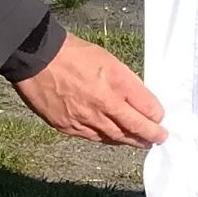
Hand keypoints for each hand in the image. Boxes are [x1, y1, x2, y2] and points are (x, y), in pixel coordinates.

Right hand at [12, 31, 167, 145]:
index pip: (148, 108)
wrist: (38, 59)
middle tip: (159, 138)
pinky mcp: (69, 126)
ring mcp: (86, 118)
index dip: (156, 115)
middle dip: (151, 135)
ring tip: (140, 142)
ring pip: (116, 137)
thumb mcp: (109, 60)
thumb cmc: (74, 54)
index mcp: (118, 83)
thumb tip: (139, 100)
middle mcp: (105, 104)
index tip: (159, 117)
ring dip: (131, 141)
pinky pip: (94, 138)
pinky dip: (107, 139)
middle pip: (136, 128)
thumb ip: (126, 82)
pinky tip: (114, 138)